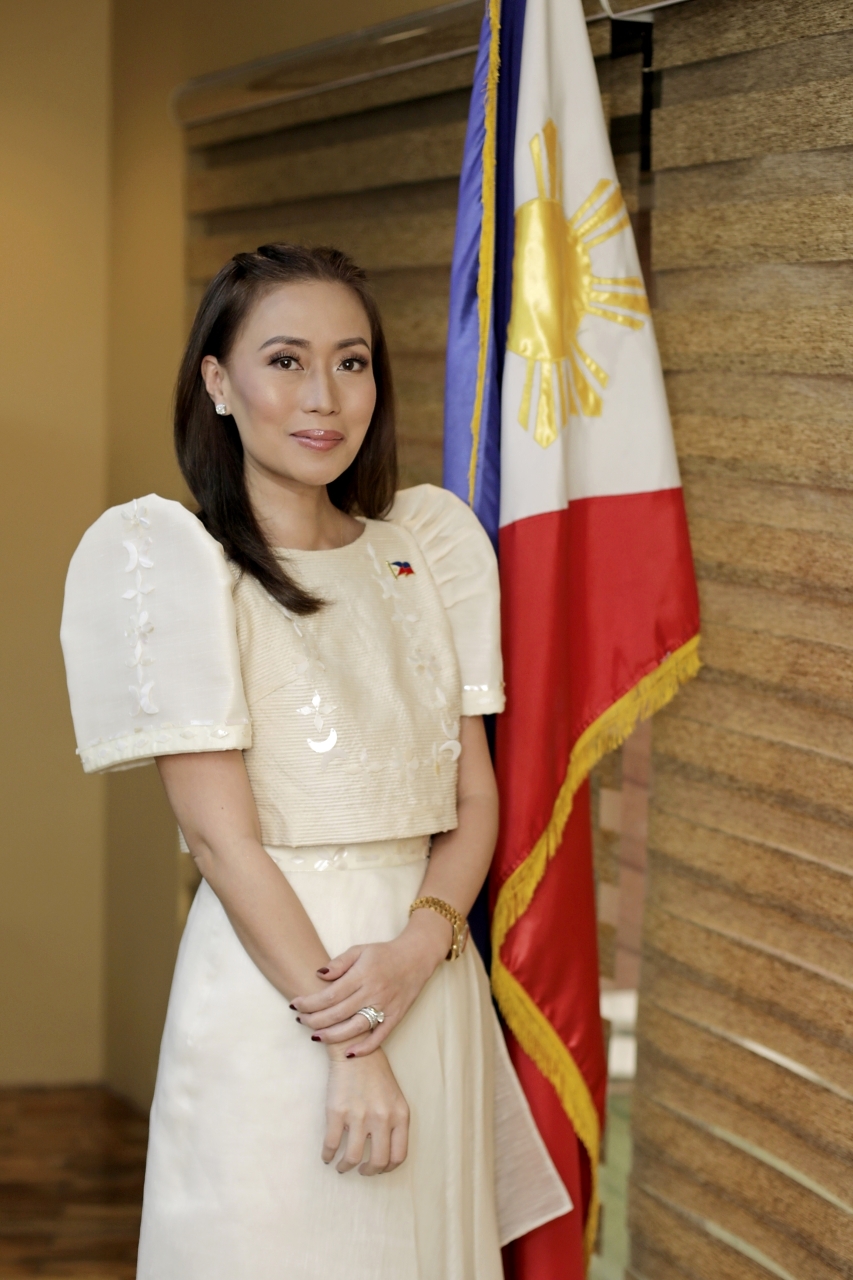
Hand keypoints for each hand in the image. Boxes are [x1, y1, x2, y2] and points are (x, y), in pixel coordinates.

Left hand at [293, 910, 451, 1055]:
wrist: (416, 958)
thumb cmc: (384, 953)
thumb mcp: (360, 950)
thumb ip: (339, 963)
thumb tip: (318, 974)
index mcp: (362, 974)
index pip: (330, 995)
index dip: (310, 1002)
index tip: (295, 1005)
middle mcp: (373, 992)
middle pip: (338, 1013)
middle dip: (315, 1020)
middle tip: (300, 1020)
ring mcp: (385, 1007)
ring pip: (355, 1028)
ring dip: (332, 1036)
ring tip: (315, 1036)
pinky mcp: (395, 1017)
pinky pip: (379, 1037)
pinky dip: (364, 1049)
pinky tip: (348, 1054)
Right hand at [323, 1044, 408, 1173]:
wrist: (355, 1050)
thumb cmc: (376, 1074)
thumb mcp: (395, 1097)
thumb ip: (394, 1123)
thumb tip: (385, 1154)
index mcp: (399, 1115)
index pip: (398, 1155)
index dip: (388, 1168)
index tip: (379, 1168)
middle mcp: (381, 1117)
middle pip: (378, 1161)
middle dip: (368, 1171)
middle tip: (362, 1170)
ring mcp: (359, 1115)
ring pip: (353, 1158)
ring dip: (346, 1167)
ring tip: (343, 1166)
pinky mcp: (337, 1112)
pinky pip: (332, 1145)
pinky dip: (328, 1155)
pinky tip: (327, 1156)